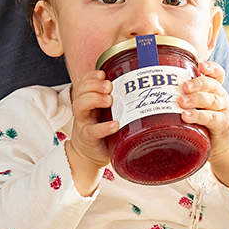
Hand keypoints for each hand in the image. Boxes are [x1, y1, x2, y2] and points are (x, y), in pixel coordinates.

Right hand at [64, 71, 118, 194]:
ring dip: (94, 99)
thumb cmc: (102, 130)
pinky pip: (92, 131)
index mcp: (88, 100)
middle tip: (109, 86)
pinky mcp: (89, 139)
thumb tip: (148, 88)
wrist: (90, 155)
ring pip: (80, 107)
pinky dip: (103, 127)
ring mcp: (84, 124)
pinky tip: (114, 125)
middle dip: (93, 85)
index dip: (91, 76)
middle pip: (81, 92)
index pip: (84, 83)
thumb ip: (119, 101)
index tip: (103, 73)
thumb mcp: (107, 113)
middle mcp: (84, 110)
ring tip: (109, 100)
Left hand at [179, 61, 228, 195]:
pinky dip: (199, 116)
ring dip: (195, 99)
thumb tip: (147, 92)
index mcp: (214, 90)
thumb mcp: (196, 108)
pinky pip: (212, 118)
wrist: (222, 147)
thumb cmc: (203, 123)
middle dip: (197, 83)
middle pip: (212, 84)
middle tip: (183, 86)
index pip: (217, 74)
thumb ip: (181, 98)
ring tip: (180, 102)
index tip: (200, 65)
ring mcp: (224, 110)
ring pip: (211, 100)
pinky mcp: (224, 124)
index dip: (211, 68)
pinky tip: (186, 116)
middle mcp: (221, 97)